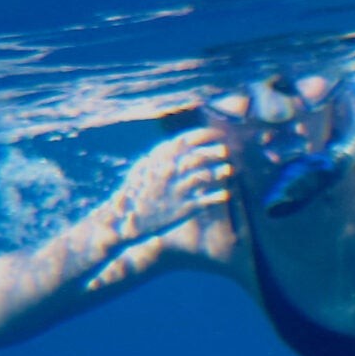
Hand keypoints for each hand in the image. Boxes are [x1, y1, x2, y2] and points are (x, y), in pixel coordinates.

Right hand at [103, 127, 233, 246]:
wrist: (125, 220)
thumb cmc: (138, 191)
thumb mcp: (145, 169)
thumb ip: (163, 155)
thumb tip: (182, 141)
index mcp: (158, 161)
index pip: (185, 141)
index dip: (205, 135)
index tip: (219, 134)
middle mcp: (167, 173)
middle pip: (196, 158)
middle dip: (213, 152)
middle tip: (226, 151)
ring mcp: (175, 191)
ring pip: (202, 177)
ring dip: (218, 172)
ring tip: (230, 170)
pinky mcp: (181, 210)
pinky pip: (204, 200)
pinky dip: (217, 196)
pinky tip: (226, 194)